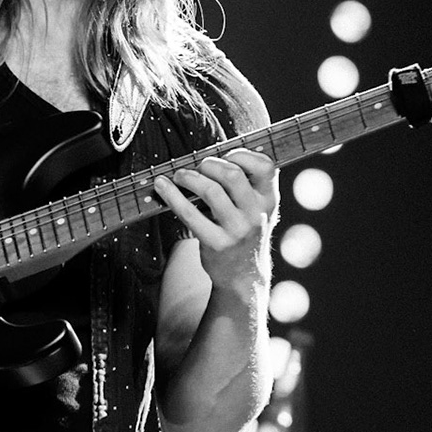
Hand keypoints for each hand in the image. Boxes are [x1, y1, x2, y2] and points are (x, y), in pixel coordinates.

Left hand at [153, 150, 278, 291]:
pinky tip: (162, 186)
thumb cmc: (244, 234)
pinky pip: (190, 214)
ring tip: (179, 176)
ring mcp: (238, 230)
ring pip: (211, 191)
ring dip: (189, 177)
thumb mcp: (256, 210)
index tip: (225, 155)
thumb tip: (211, 155)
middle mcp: (257, 214)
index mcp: (269, 200)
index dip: (242, 154)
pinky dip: (172, 196)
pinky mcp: (217, 244)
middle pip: (233, 174)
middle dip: (209, 164)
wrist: (243, 277)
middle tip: (198, 167)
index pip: (265, 166)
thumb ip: (246, 186)